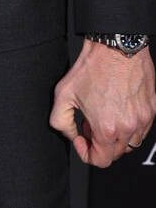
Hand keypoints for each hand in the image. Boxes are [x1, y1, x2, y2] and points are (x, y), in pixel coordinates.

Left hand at [50, 39, 155, 166]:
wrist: (115, 47)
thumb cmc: (92, 67)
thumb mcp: (63, 95)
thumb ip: (61, 122)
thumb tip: (71, 136)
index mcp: (107, 128)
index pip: (101, 161)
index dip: (87, 154)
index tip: (81, 139)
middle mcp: (128, 127)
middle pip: (115, 153)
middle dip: (100, 142)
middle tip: (90, 122)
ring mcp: (143, 119)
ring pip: (131, 143)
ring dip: (117, 136)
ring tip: (105, 115)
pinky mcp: (152, 109)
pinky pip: (142, 128)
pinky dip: (130, 125)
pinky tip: (118, 108)